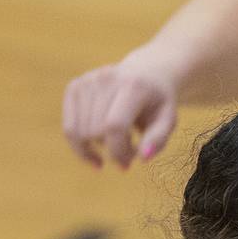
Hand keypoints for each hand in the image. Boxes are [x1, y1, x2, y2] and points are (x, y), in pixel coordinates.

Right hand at [62, 57, 178, 168]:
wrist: (145, 74)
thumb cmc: (157, 103)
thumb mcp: (168, 121)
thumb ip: (158, 139)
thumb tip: (143, 157)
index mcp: (133, 86)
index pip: (114, 125)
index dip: (118, 151)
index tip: (127, 164)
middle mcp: (106, 79)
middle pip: (94, 130)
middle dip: (110, 151)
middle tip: (128, 154)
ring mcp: (87, 81)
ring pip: (78, 132)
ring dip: (96, 149)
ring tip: (117, 146)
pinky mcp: (74, 87)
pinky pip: (69, 128)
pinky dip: (80, 145)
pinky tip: (95, 149)